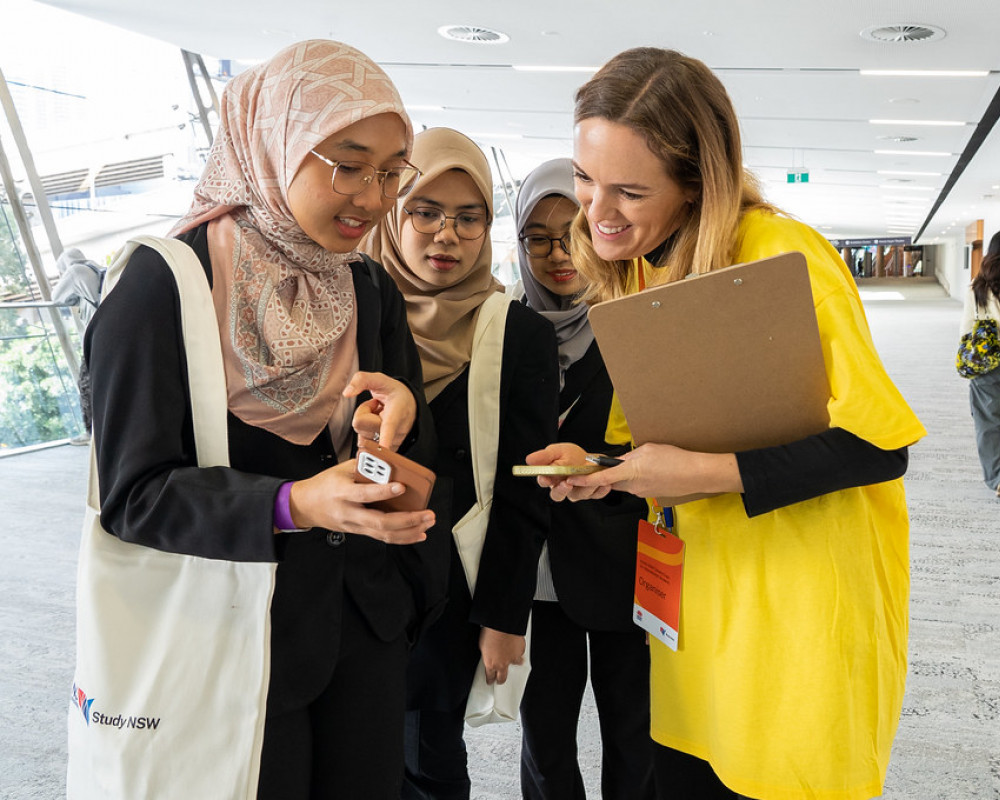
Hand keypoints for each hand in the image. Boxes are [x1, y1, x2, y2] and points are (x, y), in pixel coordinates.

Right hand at [287, 461, 433, 543]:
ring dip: (410, 531)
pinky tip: (418, 534)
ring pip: (384, 534)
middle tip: (426, 513)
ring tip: (427, 523)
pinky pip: (383, 538)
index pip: (365, 494)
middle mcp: (350, 513)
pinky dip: (403, 538)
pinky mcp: (359, 532)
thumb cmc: (326, 484)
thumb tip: (392, 465)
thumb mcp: (343, 469)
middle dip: (407, 520)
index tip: (401, 487)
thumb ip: (367, 467)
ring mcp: (355, 526)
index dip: (384, 492)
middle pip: (380, 522)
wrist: (306, 505)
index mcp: (343, 493)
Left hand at [344, 371, 416, 450]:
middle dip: (363, 413)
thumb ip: (361, 379)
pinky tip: (378, 426)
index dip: (385, 438)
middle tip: (377, 408)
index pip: (389, 426)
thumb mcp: (380, 379)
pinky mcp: (386, 452)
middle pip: (359, 425)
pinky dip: (367, 434)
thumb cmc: (394, 393)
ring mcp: (392, 444)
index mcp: (396, 412)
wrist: (411, 405)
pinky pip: (364, 445)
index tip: (383, 448)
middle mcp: (396, 431)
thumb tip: (346, 393)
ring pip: (361, 436)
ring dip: (365, 425)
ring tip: (379, 416)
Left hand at [478, 627, 524, 684]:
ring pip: (515, 666)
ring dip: (513, 664)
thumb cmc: (490, 633)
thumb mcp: (482, 646)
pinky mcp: (520, 652)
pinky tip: (516, 648)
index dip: (490, 679)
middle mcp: (502, 664)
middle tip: (499, 681)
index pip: (490, 676)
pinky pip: (520, 654)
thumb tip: (488, 655)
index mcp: (491, 664)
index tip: (490, 681)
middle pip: (502, 678)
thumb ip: (486, 655)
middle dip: (500, 680)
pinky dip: (518, 652)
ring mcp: (512, 659)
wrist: (502, 625)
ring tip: (513, 662)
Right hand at [525, 442, 611, 501]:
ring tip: (590, 477)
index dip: (544, 480)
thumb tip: (528, 459)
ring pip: (577, 495)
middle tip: (567, 482)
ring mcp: (576, 492)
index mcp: (552, 477)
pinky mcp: (590, 494)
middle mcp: (562, 487)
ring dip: (584, 487)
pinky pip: (594, 495)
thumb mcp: (558, 451)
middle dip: (561, 490)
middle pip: (557, 495)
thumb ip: (545, 456)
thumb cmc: (573, 455)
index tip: (545, 477)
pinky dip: (599, 490)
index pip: (544, 482)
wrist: (592, 459)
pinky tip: (604, 484)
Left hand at [562, 442, 743, 499]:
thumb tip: (621, 460)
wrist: (697, 474)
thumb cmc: (675, 459)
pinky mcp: (651, 494)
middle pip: (611, 481)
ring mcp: (642, 492)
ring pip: (625, 483)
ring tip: (646, 463)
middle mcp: (633, 486)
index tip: (572, 480)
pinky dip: (639, 478)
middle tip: (610, 465)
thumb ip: (630, 455)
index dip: (585, 480)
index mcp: (630, 472)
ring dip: (627, 474)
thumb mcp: (648, 449)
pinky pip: (637, 485)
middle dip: (608, 475)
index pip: (601, 479)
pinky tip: (653, 470)